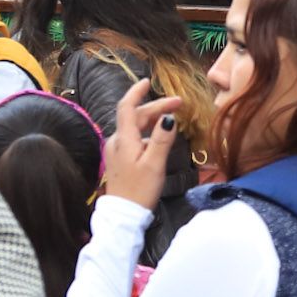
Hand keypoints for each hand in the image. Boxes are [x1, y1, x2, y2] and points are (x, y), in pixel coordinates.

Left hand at [104, 79, 186, 210]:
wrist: (123, 215)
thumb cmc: (140, 191)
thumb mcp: (155, 164)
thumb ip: (161, 139)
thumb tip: (168, 118)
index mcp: (124, 139)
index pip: (127, 106)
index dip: (137, 91)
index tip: (148, 81)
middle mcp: (117, 141)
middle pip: (135, 116)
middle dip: (156, 107)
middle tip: (179, 104)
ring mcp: (117, 151)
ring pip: (135, 127)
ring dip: (152, 120)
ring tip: (171, 119)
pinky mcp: (119, 160)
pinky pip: (133, 138)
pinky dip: (147, 133)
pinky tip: (158, 139)